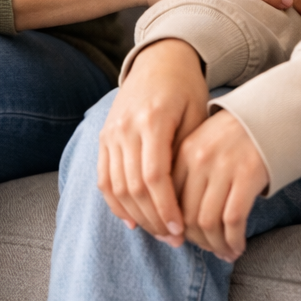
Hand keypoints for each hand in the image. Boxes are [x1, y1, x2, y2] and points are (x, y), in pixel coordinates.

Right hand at [97, 40, 207, 244]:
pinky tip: (133, 220)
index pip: (154, 176)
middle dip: (154, 219)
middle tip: (174, 239)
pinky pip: (103, 178)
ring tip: (159, 233)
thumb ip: (187, 153)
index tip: (181, 230)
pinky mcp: (103, 137)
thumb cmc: (186, 88)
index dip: (166, 208)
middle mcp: (125, 127)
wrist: (159, 60)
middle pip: (133, 186)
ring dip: (137, 216)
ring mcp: (110, 132)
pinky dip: (116, 204)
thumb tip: (184, 201)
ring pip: (115, 187)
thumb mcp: (197, 115)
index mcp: (152, 119)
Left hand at [173, 110, 268, 261]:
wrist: (269, 115)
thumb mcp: (202, 145)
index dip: (173, 227)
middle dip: (196, 241)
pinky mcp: (248, 176)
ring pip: (208, 222)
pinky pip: (233, 220)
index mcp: (183, 152)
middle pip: (186, 215)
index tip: (183, 240)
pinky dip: (233, 240)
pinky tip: (237, 247)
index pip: (168, 200)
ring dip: (215, 245)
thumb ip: (186, 174)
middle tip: (207, 250)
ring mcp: (224, 167)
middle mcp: (200, 160)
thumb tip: (176, 223)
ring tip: (224, 253)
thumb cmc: (233, 136)